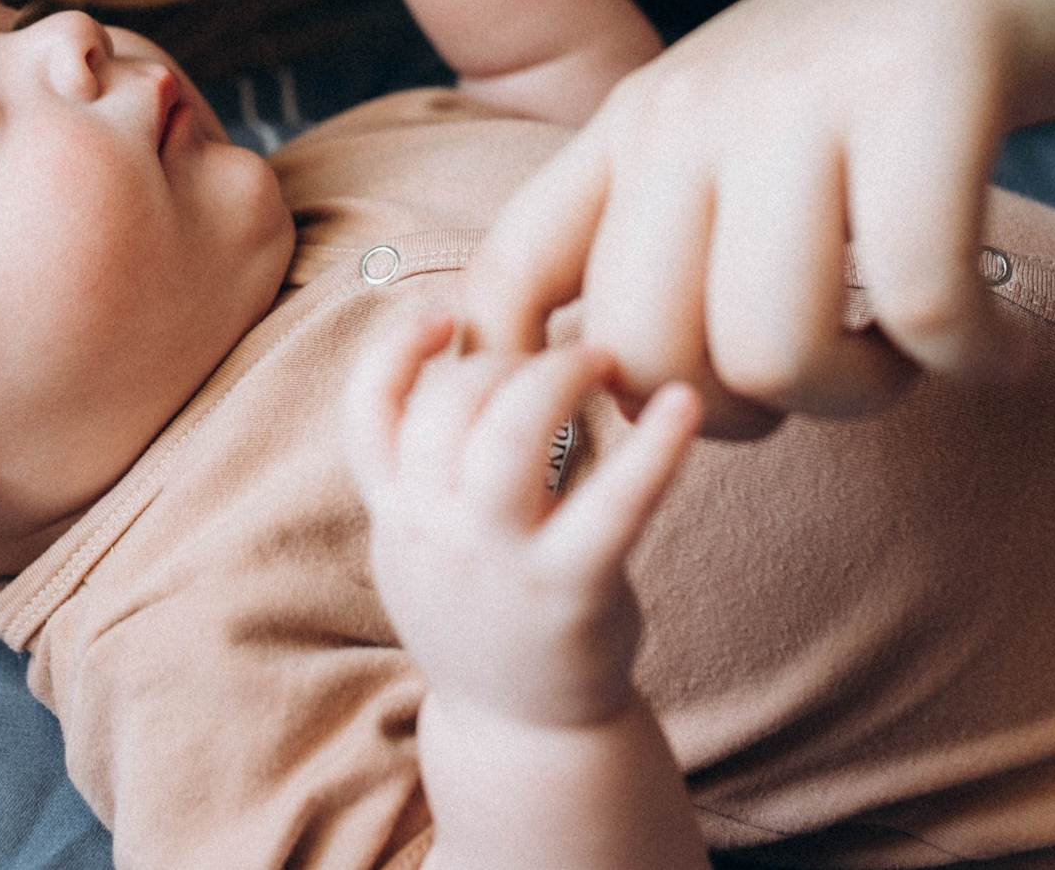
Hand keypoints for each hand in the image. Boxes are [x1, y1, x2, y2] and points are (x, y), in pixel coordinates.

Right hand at [344, 316, 700, 731]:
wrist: (524, 737)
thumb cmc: (486, 619)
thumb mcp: (422, 550)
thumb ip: (420, 475)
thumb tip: (448, 369)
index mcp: (396, 519)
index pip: (368, 413)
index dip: (396, 349)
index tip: (445, 317)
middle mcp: (434, 536)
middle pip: (448, 407)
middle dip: (506, 360)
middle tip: (563, 357)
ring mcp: (499, 564)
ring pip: (507, 434)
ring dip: (556, 377)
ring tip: (602, 361)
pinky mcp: (571, 589)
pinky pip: (613, 502)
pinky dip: (655, 448)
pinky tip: (685, 409)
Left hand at [455, 0, 1054, 435]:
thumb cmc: (910, 69)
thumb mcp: (753, 132)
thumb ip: (680, 233)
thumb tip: (623, 387)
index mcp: (634, 121)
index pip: (508, 276)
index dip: (535, 386)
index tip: (637, 431)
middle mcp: (690, 103)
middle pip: (646, 355)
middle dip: (746, 418)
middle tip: (835, 377)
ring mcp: (798, 91)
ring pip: (773, 349)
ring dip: (863, 395)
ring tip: (919, 351)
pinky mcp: (924, 86)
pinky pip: (921, 304)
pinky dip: (972, 359)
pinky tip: (999, 343)